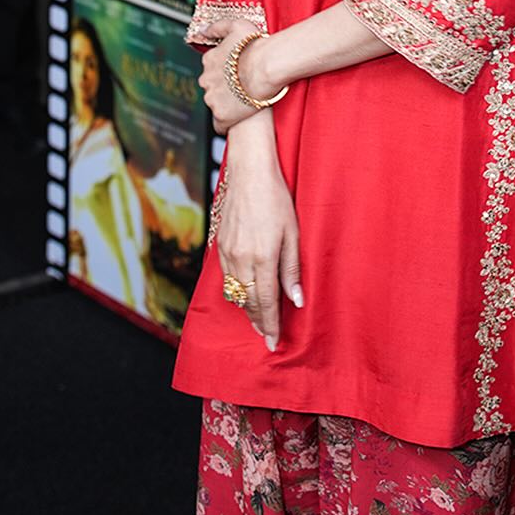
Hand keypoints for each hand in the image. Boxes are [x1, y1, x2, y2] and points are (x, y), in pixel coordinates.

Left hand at [197, 18, 278, 132]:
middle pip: (212, 87)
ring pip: (216, 104)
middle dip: (225, 88)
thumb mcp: (237, 25)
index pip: (212, 69)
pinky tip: (236, 121)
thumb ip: (217, 27)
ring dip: (227, 104)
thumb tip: (202, 31)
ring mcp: (212, 98)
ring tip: (244, 103)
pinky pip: (219, 124)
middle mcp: (206, 80)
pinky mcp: (222, 115)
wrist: (267, 66)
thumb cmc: (257, 45)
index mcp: (209, 60)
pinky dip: (226, 124)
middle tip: (243, 88)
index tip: (238, 74)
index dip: (226, 72)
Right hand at [217, 113, 301, 349]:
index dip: (270, 324)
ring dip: (246, 309)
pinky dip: (235, 291)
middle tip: (265, 336)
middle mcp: (242, 259)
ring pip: (235, 292)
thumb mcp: (293, 232)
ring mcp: (227, 252)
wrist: (249, 171)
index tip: (273, 342)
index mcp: (263, 257)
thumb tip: (296, 300)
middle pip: (248, 302)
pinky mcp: (219, 245)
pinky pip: (226, 278)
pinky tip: (243, 294)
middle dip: (257, 322)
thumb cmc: (276, 198)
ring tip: (256, 320)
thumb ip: (292, 268)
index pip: (266, 302)